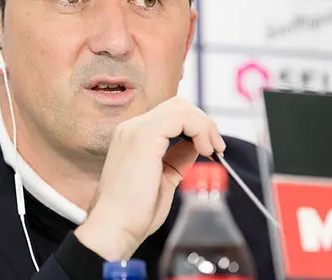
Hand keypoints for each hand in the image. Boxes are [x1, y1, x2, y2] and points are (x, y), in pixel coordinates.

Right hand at [73, 97, 225, 260]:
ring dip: (203, 125)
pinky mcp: (144, 136)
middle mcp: (131, 128)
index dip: (195, 127)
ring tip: (212, 149)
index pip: (170, 115)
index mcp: (132, 137)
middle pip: (177, 105)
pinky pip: (180, 117)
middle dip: (203, 122)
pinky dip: (199, 129)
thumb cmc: (133, 213)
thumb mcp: (163, 179)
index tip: (211, 148)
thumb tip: (195, 147)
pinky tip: (203, 149)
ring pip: (180, 107)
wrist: (114, 227)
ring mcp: (135, 130)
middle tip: (216, 147)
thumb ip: (177, 159)